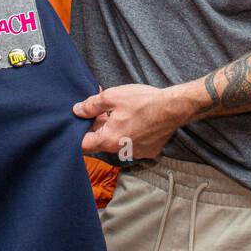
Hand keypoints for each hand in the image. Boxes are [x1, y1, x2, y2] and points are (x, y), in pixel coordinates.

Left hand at [73, 84, 188, 161]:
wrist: (173, 107)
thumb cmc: (143, 101)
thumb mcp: (112, 97)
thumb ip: (91, 105)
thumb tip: (77, 110)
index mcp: (109, 140)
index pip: (84, 145)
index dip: (80, 132)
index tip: (83, 121)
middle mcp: (121, 151)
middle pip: (101, 142)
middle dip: (99, 127)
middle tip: (103, 110)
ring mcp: (136, 153)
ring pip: (118, 143)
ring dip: (115, 130)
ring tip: (121, 113)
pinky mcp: (149, 151)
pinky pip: (133, 144)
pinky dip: (131, 134)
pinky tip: (136, 120)